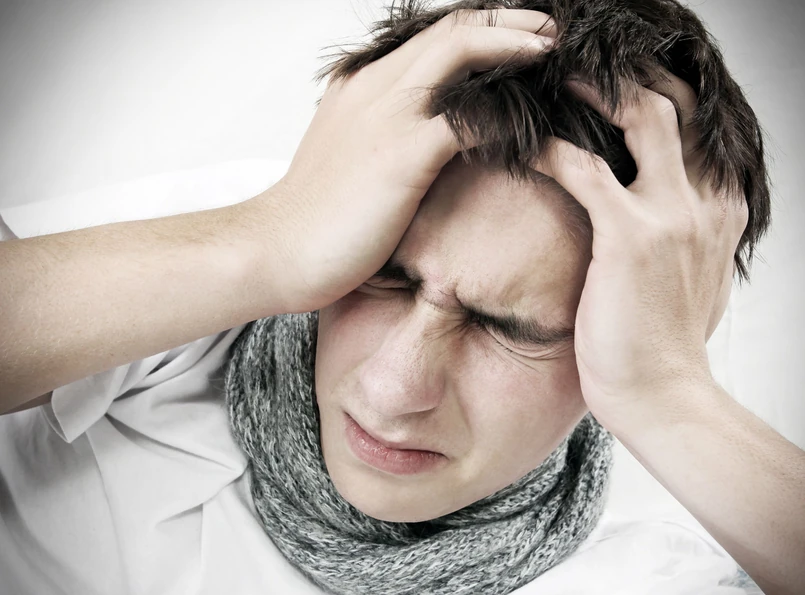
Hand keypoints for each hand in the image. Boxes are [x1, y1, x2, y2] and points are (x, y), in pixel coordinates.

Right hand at [254, 9, 555, 312]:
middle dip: (507, 23)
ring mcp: (387, 116)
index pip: (429, 37)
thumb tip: (422, 137)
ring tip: (549, 52)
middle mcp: (373, 86)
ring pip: (461, 53)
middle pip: (452, 30)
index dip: (478, 29)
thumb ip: (379, 130)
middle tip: (549, 31)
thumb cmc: (314, 214)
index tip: (515, 35)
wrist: (276, 249)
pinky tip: (528, 126)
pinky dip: (504, 117)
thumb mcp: (345, 153)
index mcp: (361, 84)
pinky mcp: (401, 154)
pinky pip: (468, 120)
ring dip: (512, 47)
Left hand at [533, 72, 748, 433]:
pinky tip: (520, 146)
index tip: (611, 89)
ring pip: (642, 115)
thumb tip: (667, 225)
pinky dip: (548, 148)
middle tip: (575, 72)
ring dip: (591, 92)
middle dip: (626, 76)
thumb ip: (687, 239)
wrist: (664, 398)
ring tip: (548, 88)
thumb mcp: (692, 281)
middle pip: (676, 104)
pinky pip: (584, 169)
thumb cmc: (665, 345)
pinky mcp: (632, 237)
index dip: (654, 95)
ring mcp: (673, 215)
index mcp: (719, 209)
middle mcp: (706, 201)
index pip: (695, 127)